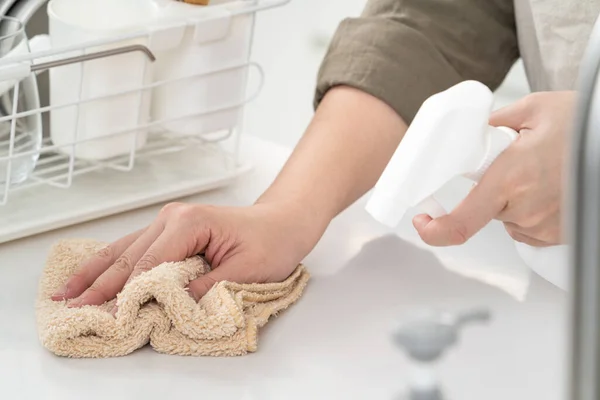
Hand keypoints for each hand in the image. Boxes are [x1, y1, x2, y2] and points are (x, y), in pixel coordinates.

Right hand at [52, 201, 323, 305]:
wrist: (282, 222)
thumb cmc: (271, 242)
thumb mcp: (245, 271)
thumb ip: (204, 289)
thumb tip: (169, 307)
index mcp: (188, 223)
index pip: (148, 265)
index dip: (127, 294)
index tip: (109, 319)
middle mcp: (172, 217)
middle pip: (129, 257)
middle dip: (101, 286)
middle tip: (75, 311)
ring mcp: (168, 220)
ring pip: (123, 249)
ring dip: (95, 272)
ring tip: (66, 293)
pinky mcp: (170, 228)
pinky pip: (134, 246)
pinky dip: (111, 263)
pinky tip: (91, 273)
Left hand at [412, 91, 574, 246]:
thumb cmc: (584, 125)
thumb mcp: (534, 109)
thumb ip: (495, 122)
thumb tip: (474, 132)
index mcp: (510, 179)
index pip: (462, 222)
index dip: (435, 230)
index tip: (423, 221)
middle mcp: (525, 210)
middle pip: (486, 209)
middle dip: (491, 189)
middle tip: (514, 163)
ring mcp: (546, 226)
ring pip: (508, 218)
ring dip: (513, 198)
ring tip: (541, 171)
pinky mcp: (561, 234)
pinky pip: (529, 226)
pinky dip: (531, 209)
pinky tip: (551, 186)